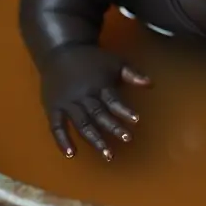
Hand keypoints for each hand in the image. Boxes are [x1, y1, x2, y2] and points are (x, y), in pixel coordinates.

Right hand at [41, 44, 150, 160]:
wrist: (60, 49)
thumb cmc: (91, 59)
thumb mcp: (114, 62)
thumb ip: (132, 74)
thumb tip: (151, 84)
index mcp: (99, 84)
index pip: (113, 100)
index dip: (124, 110)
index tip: (136, 120)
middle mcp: (83, 95)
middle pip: (98, 114)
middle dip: (112, 128)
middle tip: (126, 141)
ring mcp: (67, 103)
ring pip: (82, 124)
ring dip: (94, 140)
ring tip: (107, 155)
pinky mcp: (53, 107)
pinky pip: (56, 126)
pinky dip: (62, 141)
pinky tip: (71, 154)